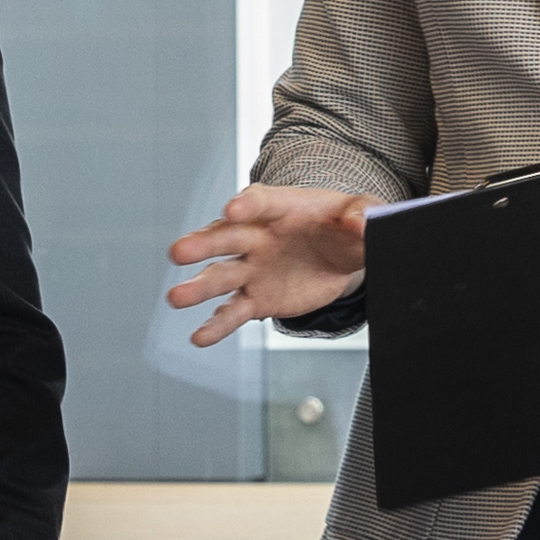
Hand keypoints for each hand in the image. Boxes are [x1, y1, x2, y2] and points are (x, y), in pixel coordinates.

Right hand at [163, 186, 376, 345]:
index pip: (261, 202)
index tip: (233, 208)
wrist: (340, 256)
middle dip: (203, 244)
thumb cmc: (345, 226)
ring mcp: (252, 268)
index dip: (247, 205)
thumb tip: (360, 223)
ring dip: (198, 288)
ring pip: (220, 277)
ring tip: (176, 298)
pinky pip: (233, 312)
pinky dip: (216, 325)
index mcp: (281, 207)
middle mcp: (257, 236)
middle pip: (226, 237)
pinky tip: (200, 337)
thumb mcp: (362, 215)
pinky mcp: (255, 298)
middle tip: (180, 252)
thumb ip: (362, 216)